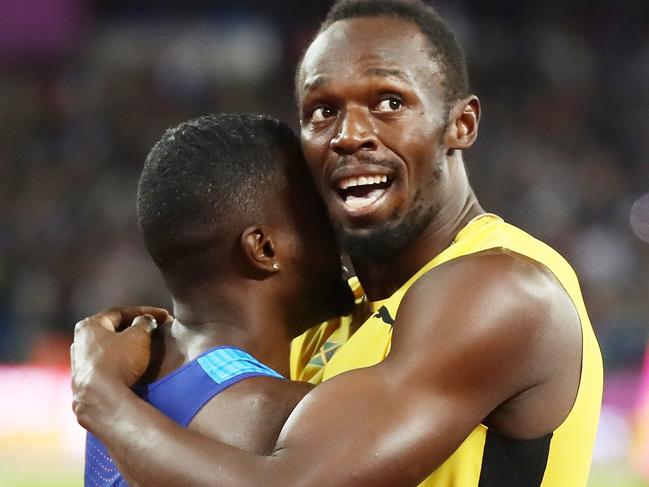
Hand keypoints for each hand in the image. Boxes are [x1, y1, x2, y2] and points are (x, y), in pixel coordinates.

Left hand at [71, 306, 170, 426]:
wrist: (103, 399)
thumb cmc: (119, 361)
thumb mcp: (139, 335)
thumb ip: (144, 323)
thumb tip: (145, 321)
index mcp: (88, 326)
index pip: (120, 312)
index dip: (145, 312)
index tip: (163, 316)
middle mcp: (79, 343)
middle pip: (112, 331)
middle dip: (134, 329)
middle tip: (154, 330)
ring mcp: (79, 365)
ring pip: (108, 350)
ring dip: (127, 348)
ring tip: (145, 350)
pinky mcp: (84, 385)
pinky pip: (106, 368)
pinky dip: (120, 364)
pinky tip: (133, 369)